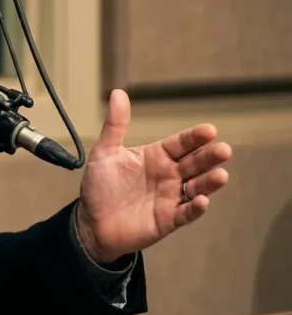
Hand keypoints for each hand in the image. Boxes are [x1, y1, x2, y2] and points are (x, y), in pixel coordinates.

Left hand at [74, 89, 231, 264]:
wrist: (91, 222)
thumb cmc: (100, 185)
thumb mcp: (105, 152)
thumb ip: (115, 125)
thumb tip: (118, 92)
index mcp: (156, 156)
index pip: (181, 144)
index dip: (194, 138)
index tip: (209, 130)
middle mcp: (168, 175)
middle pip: (194, 164)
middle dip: (209, 157)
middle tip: (223, 150)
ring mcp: (170, 198)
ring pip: (196, 188)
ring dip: (209, 182)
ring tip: (220, 175)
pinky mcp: (167, 220)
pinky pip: (185, 214)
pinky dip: (195, 208)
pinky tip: (201, 201)